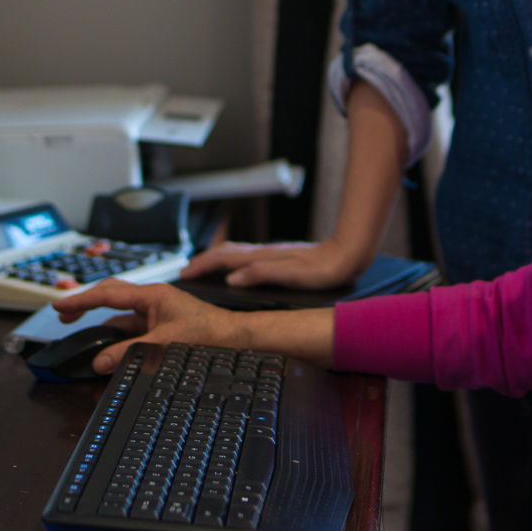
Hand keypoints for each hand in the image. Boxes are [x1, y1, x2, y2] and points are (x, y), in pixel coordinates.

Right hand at [52, 279, 247, 374]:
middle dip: (86, 305)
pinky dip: (118, 341)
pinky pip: (132, 331)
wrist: (237, 339)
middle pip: (110, 298)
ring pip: (121, 318)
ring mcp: (156, 314)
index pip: (108, 294)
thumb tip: (101, 361)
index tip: (60, 305)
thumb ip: (131, 352)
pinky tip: (111, 353)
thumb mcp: (166, 343)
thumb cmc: (210, 333)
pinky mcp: (161, 327)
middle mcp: (152, 301)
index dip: (81, 300)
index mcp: (152, 295)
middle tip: (64, 315)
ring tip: (85, 340)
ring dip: (103, 328)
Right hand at [178, 239, 364, 288]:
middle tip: (187, 270)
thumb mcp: (291, 275)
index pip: (223, 258)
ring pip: (235, 253)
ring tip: (204, 268)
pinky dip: (232, 262)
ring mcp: (271, 254)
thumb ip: (260, 274)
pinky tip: (237, 269)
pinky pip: (246, 257)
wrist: (346, 256)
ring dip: (216, 259)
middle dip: (203, 260)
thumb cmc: (323, 268)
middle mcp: (264, 252)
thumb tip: (232, 278)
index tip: (185, 273)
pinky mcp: (279, 258)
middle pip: (225, 252)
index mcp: (262, 257)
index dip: (201, 265)